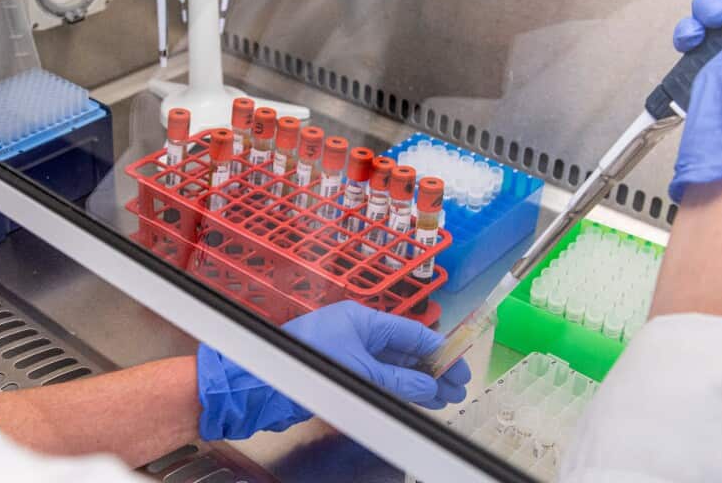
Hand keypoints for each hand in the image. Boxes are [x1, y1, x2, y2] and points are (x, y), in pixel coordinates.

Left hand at [195, 301, 470, 439]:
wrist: (260, 382)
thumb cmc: (307, 364)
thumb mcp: (360, 371)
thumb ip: (398, 380)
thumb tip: (431, 387)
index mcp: (362, 319)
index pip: (413, 332)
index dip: (441, 351)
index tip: (461, 369)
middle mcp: (357, 332)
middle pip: (404, 350)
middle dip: (432, 370)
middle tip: (457, 390)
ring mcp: (348, 353)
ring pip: (392, 367)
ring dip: (417, 383)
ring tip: (442, 401)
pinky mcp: (339, 373)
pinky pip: (377, 379)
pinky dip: (396, 390)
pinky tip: (413, 402)